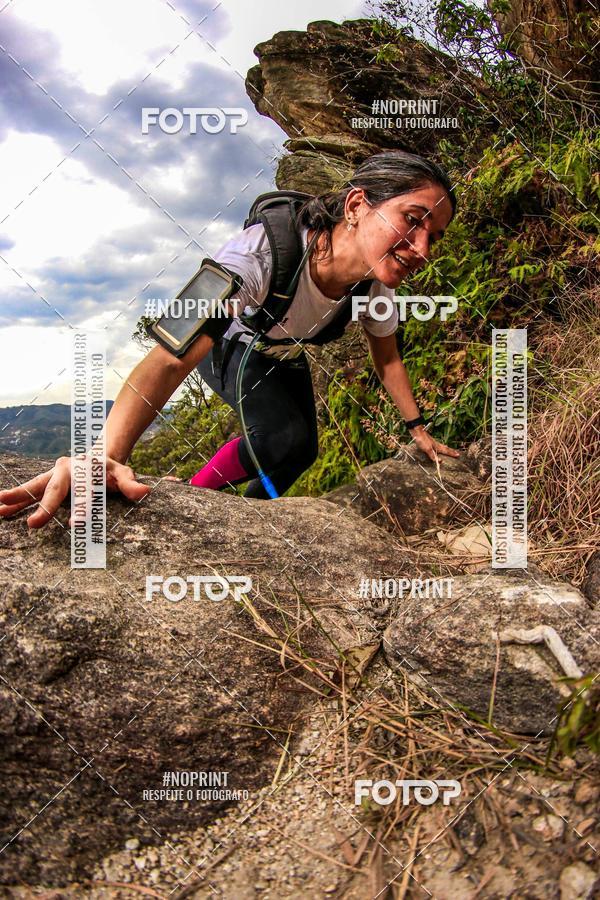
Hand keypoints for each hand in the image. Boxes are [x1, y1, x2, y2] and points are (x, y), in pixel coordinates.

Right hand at [0, 456, 150, 528]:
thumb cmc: (110, 469)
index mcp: (84, 469)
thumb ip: (131, 484)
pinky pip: (30, 493)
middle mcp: (65, 471)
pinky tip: (2, 512)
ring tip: (0, 508)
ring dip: (18, 499)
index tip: (75, 525)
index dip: (81, 508)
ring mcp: (53, 477)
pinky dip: (16, 502)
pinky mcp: (47, 484)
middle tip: (34, 525)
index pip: (83, 492)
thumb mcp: (124, 474)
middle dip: (44, 506)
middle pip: (54, 489)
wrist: (98, 457)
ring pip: (35, 488)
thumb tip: (144, 492)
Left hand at [408, 426, 459, 462]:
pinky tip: (438, 447)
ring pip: (442, 447)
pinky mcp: (429, 442)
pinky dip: (441, 447)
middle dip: (451, 451)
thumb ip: (433, 455)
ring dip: (447, 449)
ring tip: (450, 450)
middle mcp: (437, 445)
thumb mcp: (427, 449)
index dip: (452, 453)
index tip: (458, 455)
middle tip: (457, 453)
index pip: (446, 451)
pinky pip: (438, 446)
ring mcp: (433, 443)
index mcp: (437, 447)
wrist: (417, 432)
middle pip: (446, 448)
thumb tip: (440, 461)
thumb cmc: (422, 440)